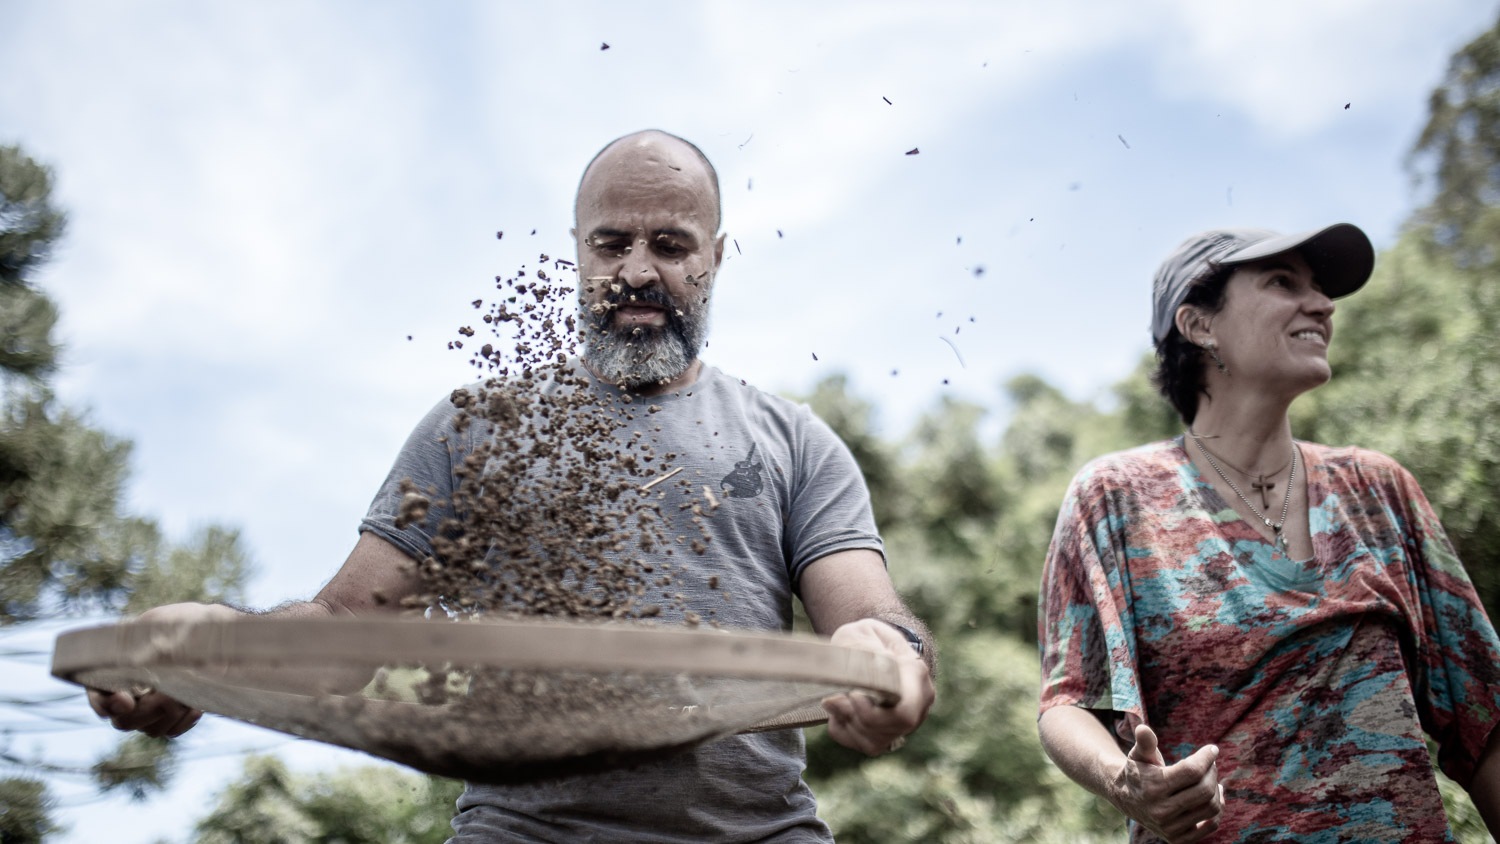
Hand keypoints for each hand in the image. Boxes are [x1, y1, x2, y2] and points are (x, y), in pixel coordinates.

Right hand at [85, 602, 242, 737]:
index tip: (126, 700)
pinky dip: (183, 721)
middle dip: (146, 711)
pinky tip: (195, 706)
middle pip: (123, 722)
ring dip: (170, 714)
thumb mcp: (162, 624)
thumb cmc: (180, 623)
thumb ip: (148, 642)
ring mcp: (148, 709)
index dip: (106, 705)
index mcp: (115, 671)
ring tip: (185, 694)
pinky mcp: (171, 716)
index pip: (97, 697)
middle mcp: (127, 695)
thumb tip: (146, 660)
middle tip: (167, 696)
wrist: (209, 631)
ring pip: (150, 729)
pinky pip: (171, 731)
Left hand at [821, 618, 933, 754]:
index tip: (851, 694)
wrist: (868, 647)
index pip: (905, 713)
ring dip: (847, 723)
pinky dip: (844, 731)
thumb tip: (860, 682)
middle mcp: (918, 704)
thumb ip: (861, 654)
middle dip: (856, 717)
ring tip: (834, 699)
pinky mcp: (888, 735)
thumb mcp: (862, 633)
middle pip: (888, 731)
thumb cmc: (865, 639)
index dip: (873, 712)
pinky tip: (838, 711)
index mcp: (915, 675)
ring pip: (875, 742)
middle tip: (834, 697)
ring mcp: (905, 723)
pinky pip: (864, 745)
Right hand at [1107, 724, 1223, 842]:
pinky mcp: (1178, 839)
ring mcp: (1170, 828)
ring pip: (1211, 807)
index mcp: (1152, 787)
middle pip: (1205, 789)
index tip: (1213, 749)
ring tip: (1211, 779)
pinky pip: (1210, 825)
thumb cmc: (1137, 770)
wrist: (1124, 798)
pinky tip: (1212, 796)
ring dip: (1216, 790)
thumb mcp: (1138, 754)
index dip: (1206, 757)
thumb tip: (1143, 728)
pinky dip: (1216, 810)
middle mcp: (1161, 811)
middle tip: (1211, 763)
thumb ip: (1144, 742)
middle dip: (1212, 772)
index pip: (1192, 771)